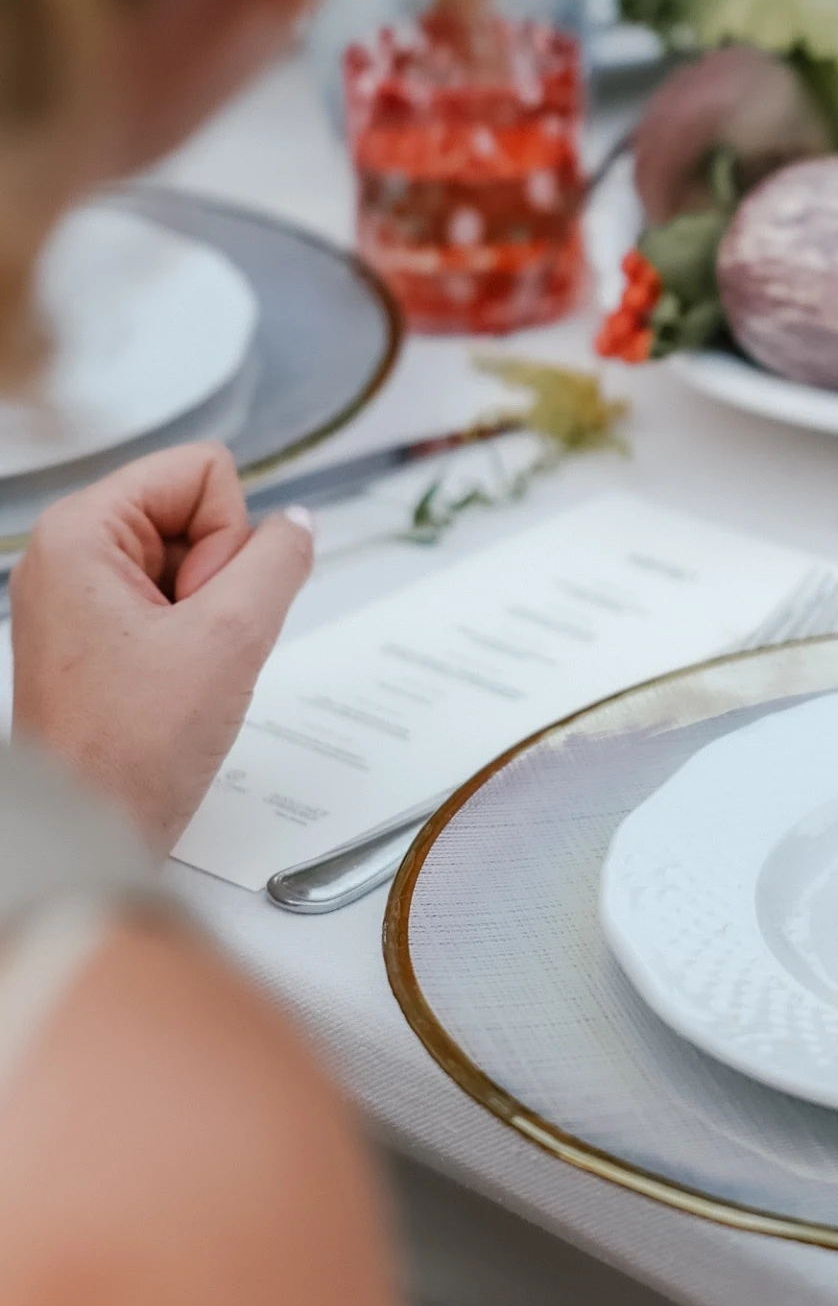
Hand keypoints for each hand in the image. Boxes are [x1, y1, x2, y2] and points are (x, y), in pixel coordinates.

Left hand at [10, 444, 313, 854]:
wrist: (87, 834)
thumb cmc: (127, 750)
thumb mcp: (230, 637)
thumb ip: (279, 561)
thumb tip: (298, 523)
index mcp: (81, 531)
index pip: (203, 471)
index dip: (227, 538)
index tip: (198, 610)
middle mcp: (72, 554)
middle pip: (196, 513)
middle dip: (219, 579)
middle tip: (189, 649)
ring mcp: (82, 597)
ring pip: (193, 563)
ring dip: (210, 616)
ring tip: (181, 674)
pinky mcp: (97, 636)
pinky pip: (175, 604)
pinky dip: (194, 639)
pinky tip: (178, 684)